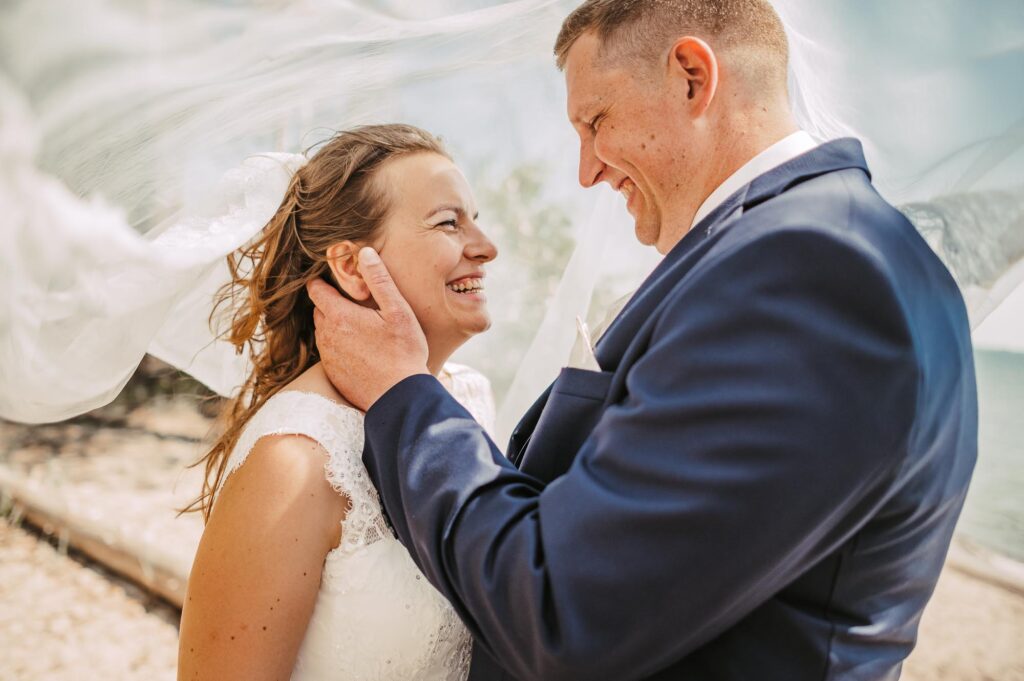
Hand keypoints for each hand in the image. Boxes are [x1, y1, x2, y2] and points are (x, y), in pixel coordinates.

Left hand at [307, 247, 428, 410]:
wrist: (399, 397)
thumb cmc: (403, 352)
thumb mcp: (398, 310)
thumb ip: (379, 279)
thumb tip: (365, 252)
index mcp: (339, 315)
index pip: (316, 289)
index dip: (323, 281)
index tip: (335, 279)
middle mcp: (326, 336)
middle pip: (319, 310)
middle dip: (332, 304)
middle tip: (355, 304)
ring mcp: (328, 357)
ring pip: (324, 332)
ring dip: (336, 327)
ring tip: (361, 328)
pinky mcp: (333, 374)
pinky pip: (330, 353)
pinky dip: (341, 348)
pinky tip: (362, 351)